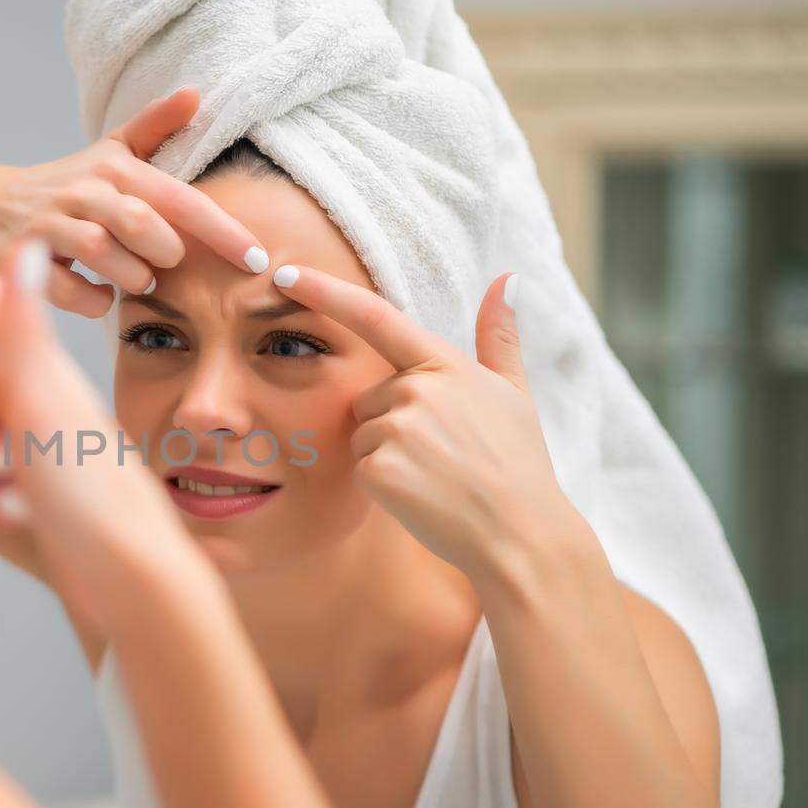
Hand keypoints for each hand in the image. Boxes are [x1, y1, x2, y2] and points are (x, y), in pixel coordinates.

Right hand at [0, 88, 266, 316]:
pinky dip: (92, 301)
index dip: (225, 232)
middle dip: (163, 255)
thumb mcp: (107, 152)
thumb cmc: (62, 186)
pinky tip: (92, 292)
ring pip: (109, 260)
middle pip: (146, 228)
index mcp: (114, 168)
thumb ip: (154, 128)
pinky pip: (75, 294)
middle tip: (158, 263)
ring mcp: (51, 225)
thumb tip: (197, 93)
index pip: (182, 201)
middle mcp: (84, 190)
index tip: (259, 260)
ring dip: (130, 279)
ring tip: (129, 277)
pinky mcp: (25, 260)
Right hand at [0, 242, 214, 627]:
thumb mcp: (42, 401)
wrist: (127, 572)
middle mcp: (25, 392)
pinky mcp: (22, 481)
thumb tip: (25, 246)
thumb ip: (19, 326)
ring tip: (14, 498)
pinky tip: (20, 516)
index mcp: (30, 362)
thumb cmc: (90, 487)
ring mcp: (21, 438)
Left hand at [273, 267, 573, 578]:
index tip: (286, 273)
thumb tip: (507, 278)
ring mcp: (396, 429)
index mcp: (446, 364)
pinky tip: (423, 496)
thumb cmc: (518, 465)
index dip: (324, 292)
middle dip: (393, 423)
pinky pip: (361, 468)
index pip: (374, 316)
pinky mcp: (379, 468)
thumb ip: (499, 336)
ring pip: (364, 434)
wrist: (521, 534)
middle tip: (443, 454)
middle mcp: (417, 389)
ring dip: (389, 456)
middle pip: (369, 398)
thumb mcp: (514, 393)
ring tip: (437, 476)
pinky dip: (384, 485)